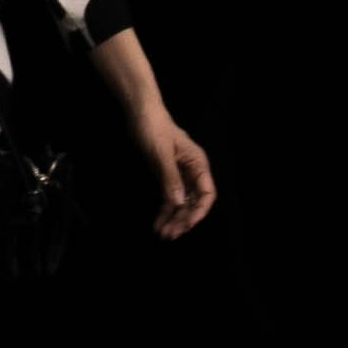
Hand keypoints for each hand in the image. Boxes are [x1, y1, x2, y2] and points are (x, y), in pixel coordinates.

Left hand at [138, 112, 215, 239]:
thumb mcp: (160, 153)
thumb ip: (170, 178)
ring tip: (163, 234)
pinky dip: (165, 211)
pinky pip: (169, 197)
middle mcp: (192, 171)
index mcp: (197, 163)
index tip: (187, 223)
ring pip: (182, 202)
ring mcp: (179, 174)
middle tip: (169, 234)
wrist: (140, 113)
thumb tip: (179, 202)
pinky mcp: (167, 176)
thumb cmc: (153, 127)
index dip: (199, 211)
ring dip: (174, 218)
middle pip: (194, 201)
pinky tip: (158, 222)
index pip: (206, 193)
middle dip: (184, 219)